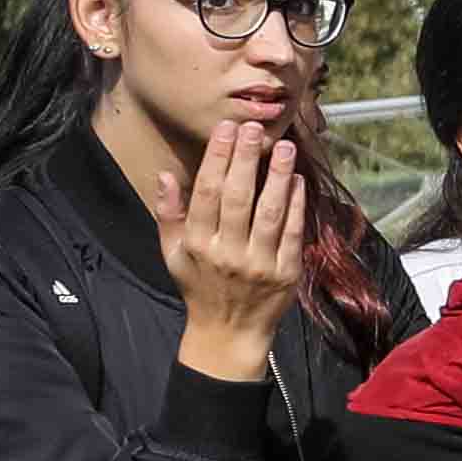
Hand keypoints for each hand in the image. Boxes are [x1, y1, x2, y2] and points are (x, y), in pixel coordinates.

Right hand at [152, 115, 306, 356]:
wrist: (228, 332)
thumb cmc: (199, 286)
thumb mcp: (172, 253)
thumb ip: (168, 214)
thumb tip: (164, 175)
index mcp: (198, 243)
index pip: (208, 193)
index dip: (218, 159)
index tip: (227, 130)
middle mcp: (227, 252)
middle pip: (239, 198)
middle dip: (247, 159)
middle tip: (255, 128)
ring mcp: (259, 263)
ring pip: (269, 213)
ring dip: (277, 177)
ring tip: (284, 147)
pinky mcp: (285, 274)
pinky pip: (292, 234)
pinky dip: (296, 206)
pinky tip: (297, 181)